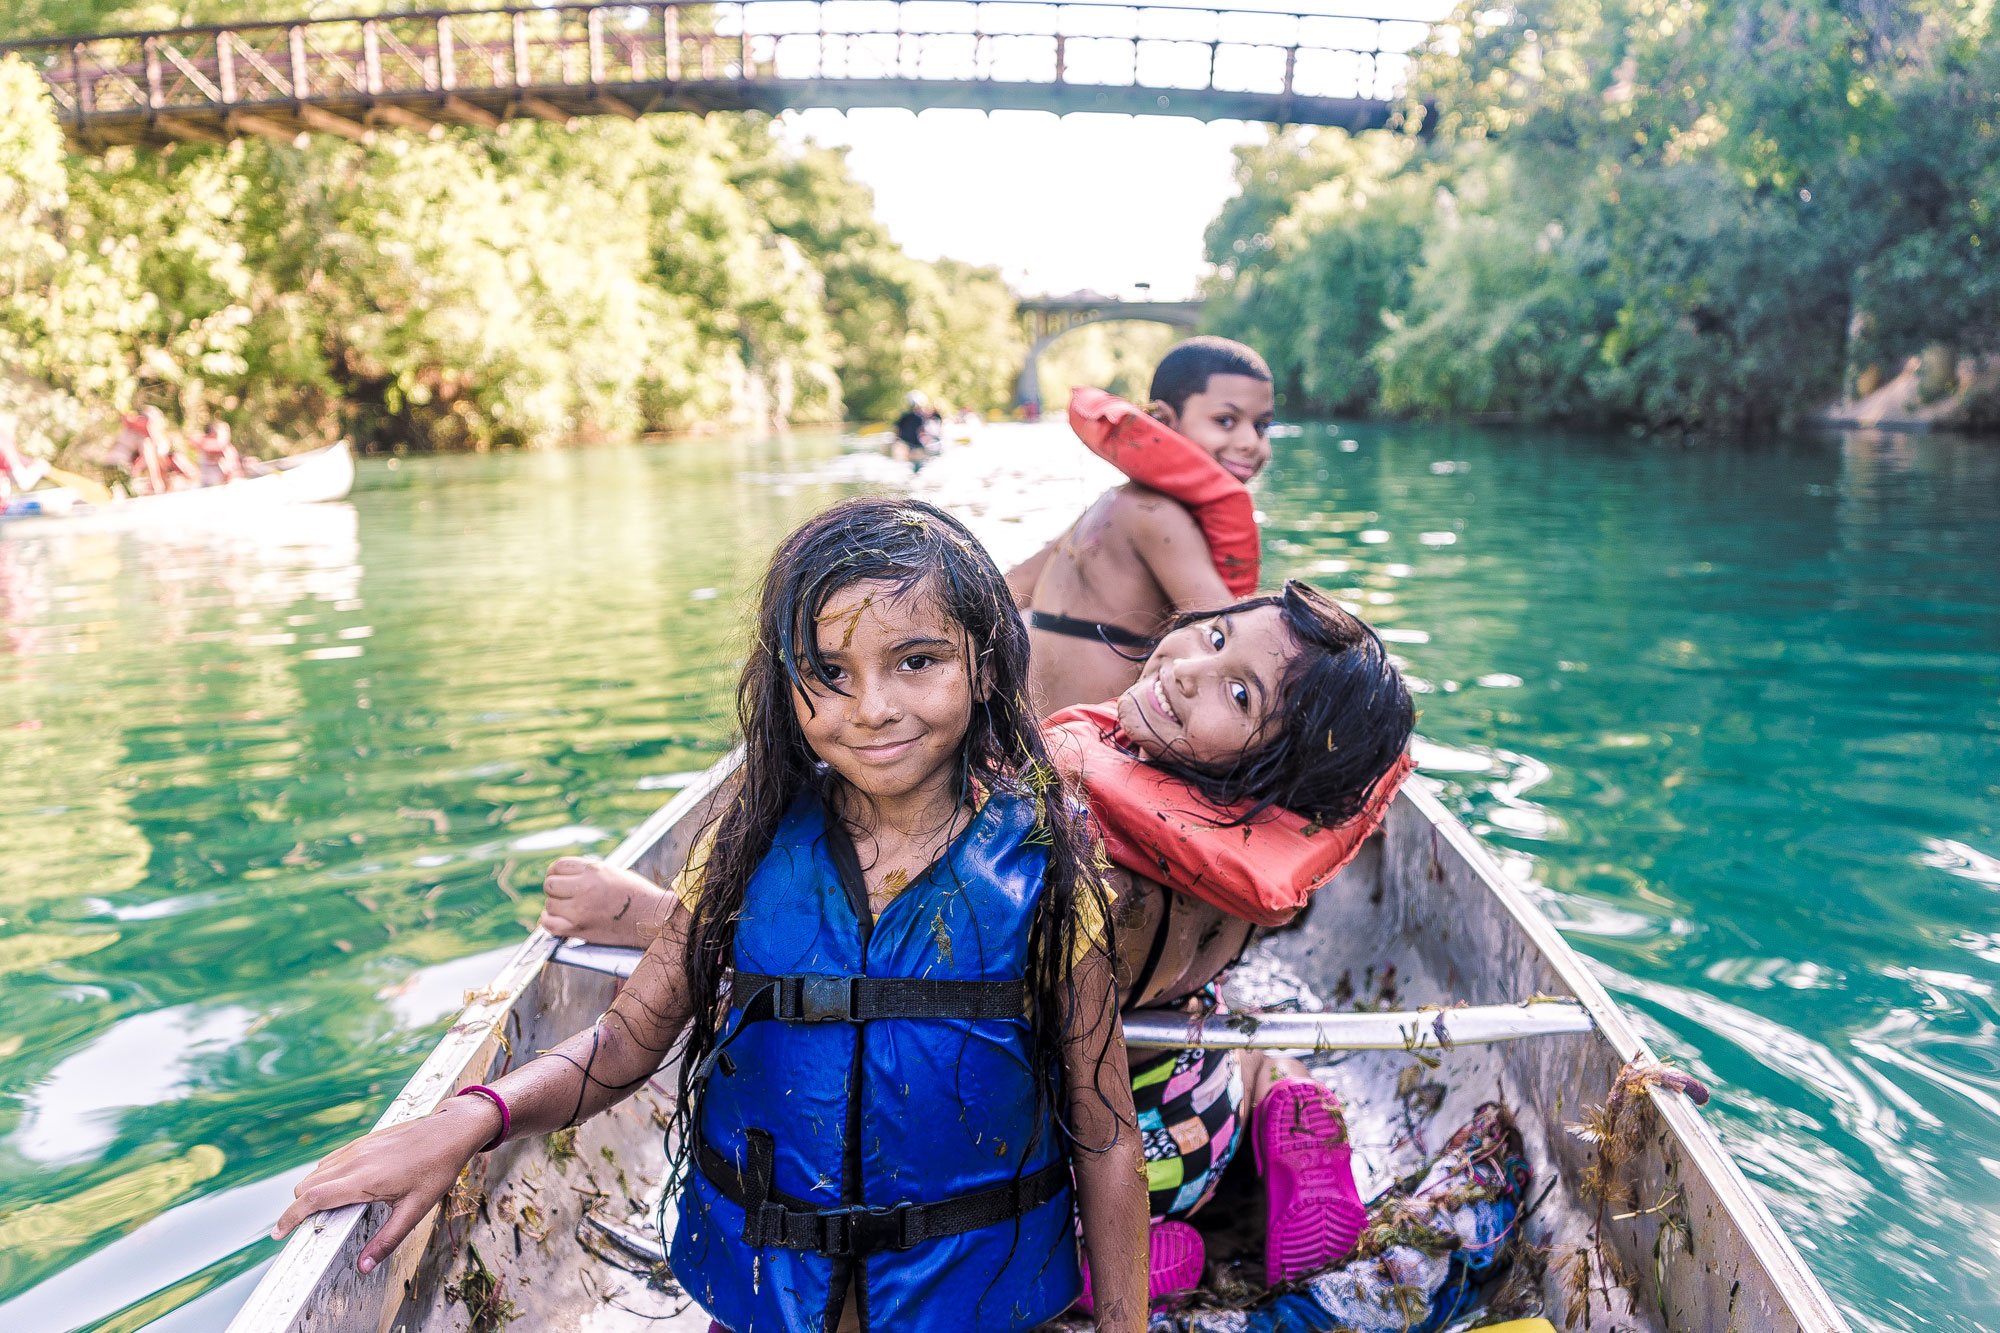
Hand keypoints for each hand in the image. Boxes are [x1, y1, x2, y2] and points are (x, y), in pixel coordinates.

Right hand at [271, 1098, 494, 1273]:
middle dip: (300, 1208)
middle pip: (307, 1186)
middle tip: (307, 1227)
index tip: (278, 1233)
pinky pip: (332, 1159)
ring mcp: (357, 1147)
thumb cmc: (436, 1169)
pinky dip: (325, 1175)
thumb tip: (364, 1266)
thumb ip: (388, 1239)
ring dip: (312, 1191)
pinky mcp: (364, 1140)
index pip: (312, 1198)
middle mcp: (354, 1161)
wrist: (450, 1130)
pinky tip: (342, 1187)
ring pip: (317, 1171)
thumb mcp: (415, 1210)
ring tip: (326, 1211)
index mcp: (362, 1179)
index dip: (290, 1217)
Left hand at [539, 857, 672, 947]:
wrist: (653, 918)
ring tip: (569, 909)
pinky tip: (559, 919)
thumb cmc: (636, 895)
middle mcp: (584, 887)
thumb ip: (587, 873)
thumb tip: (563, 878)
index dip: (556, 873)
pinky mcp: (579, 929)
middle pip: (550, 885)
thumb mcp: (612, 873)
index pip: (558, 866)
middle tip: (565, 896)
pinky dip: (550, 921)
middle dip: (556, 890)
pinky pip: (549, 924)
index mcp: (593, 870)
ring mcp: (580, 909)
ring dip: (556, 907)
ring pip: (549, 904)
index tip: (560, 879)